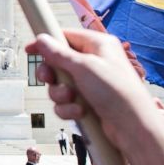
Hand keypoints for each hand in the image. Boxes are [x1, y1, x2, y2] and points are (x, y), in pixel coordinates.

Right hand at [26, 30, 163, 151]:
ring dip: (60, 94)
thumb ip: (59, 54)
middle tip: (50, 79)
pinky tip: (79, 112)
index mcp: (98, 45)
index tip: (31, 49)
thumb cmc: (118, 93)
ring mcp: (90, 83)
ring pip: (59, 85)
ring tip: (72, 99)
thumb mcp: (84, 67)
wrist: (132, 127)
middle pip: (58, 63)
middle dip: (52, 75)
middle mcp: (94, 62)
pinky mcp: (87, 101)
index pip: (65, 37)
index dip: (47, 43)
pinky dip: (68, 108)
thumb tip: (42, 40)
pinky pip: (65, 102)